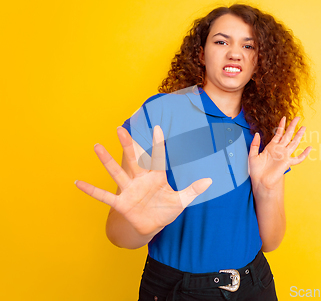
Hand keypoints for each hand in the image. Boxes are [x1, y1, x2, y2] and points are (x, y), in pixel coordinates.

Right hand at [75, 126, 211, 235]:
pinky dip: (91, 190)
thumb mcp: (181, 201)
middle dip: (128, 145)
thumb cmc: (164, 210)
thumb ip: (193, 190)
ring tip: (96, 146)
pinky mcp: (121, 203)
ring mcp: (129, 190)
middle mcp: (140, 180)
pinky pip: (104, 196)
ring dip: (106, 160)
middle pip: (134, 160)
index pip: (158, 158)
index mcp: (156, 177)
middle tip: (120, 128)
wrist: (151, 226)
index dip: (158, 144)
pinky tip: (77, 182)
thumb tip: (210, 180)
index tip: (157, 127)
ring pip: (117, 172)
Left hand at [248, 116, 310, 195]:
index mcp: (271, 147)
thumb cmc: (256, 170)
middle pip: (287, 135)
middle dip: (292, 126)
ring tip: (304, 127)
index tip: (284, 117)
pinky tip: (309, 148)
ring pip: (293, 143)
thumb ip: (254, 144)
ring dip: (299, 135)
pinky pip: (298, 159)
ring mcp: (284, 156)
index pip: (278, 133)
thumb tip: (257, 133)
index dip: (281, 125)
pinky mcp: (287, 163)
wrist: (260, 181)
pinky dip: (304, 154)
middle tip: (297, 117)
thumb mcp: (252, 155)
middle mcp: (279, 150)